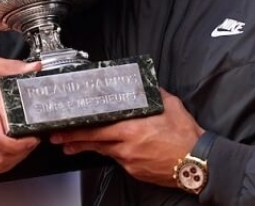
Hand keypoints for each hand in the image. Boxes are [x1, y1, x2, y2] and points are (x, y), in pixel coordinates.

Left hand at [49, 89, 203, 186]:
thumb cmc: (186, 135)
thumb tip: (143, 84)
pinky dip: (110, 152)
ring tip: (69, 146)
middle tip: (57, 135)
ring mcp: (130, 161)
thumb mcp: (170, 106)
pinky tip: (105, 149)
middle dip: (72, 137)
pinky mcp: (134, 170)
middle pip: (93, 140)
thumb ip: (152, 94)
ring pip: (103, 151)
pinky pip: (117, 159)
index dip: (79, 125)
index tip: (66, 121)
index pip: (97, 126)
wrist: (198, 162)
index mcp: (133, 128)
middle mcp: (127, 146)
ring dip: (85, 147)